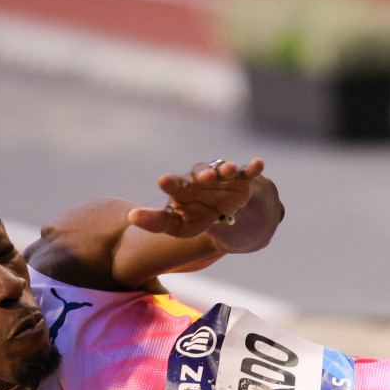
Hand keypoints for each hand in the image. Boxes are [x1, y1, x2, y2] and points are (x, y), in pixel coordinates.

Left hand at [128, 158, 264, 237]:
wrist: (228, 219)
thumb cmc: (196, 218)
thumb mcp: (178, 226)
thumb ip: (156, 222)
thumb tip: (131, 216)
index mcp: (183, 189)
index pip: (175, 184)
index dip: (171, 182)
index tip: (163, 181)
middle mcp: (201, 179)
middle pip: (199, 172)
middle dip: (202, 174)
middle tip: (205, 178)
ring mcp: (222, 177)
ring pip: (222, 168)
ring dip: (225, 168)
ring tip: (229, 171)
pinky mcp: (241, 180)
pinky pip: (247, 171)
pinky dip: (253, 167)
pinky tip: (258, 164)